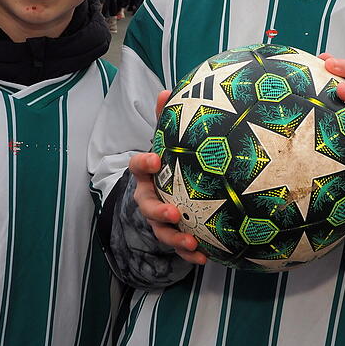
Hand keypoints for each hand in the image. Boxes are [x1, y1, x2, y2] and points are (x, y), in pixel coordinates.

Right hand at [128, 91, 207, 264]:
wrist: (163, 193)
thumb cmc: (169, 165)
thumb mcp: (167, 142)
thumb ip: (166, 119)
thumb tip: (167, 89)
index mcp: (147, 174)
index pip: (138, 167)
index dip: (144, 164)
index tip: (156, 160)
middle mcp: (147, 197)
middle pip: (146, 206)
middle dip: (157, 210)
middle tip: (172, 211)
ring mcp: (158, 218)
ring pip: (161, 231)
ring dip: (175, 238)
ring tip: (191, 243)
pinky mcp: (172, 234)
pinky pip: (179, 247)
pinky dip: (190, 254)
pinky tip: (206, 256)